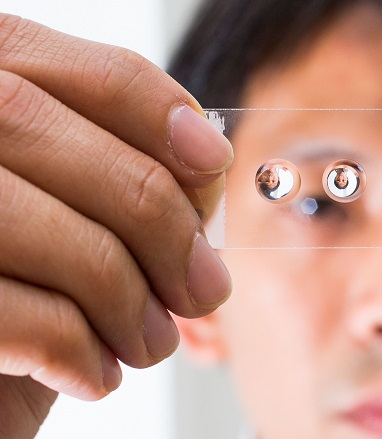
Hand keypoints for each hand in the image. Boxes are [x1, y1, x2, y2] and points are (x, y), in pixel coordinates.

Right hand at [0, 14, 231, 437]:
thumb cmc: (32, 282)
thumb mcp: (83, 208)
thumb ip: (127, 169)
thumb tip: (206, 165)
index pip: (92, 76)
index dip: (163, 114)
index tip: (214, 162)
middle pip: (70, 150)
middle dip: (161, 223)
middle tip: (204, 288)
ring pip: (60, 234)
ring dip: (131, 300)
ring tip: (150, 340)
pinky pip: (31, 320)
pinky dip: (84, 353)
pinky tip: (97, 371)